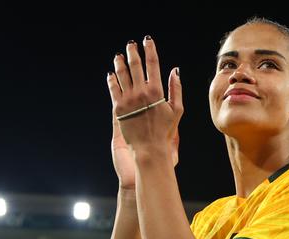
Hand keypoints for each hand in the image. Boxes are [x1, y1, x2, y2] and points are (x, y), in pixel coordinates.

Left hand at [108, 36, 182, 156]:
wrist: (149, 148)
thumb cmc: (164, 131)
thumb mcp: (176, 110)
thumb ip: (176, 89)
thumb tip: (175, 71)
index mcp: (157, 91)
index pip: (153, 64)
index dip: (150, 50)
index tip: (148, 41)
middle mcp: (141, 92)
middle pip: (135, 65)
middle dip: (133, 52)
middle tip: (131, 44)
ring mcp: (128, 99)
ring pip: (122, 75)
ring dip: (120, 63)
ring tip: (119, 56)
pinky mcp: (118, 108)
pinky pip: (113, 89)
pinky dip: (112, 80)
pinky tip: (111, 74)